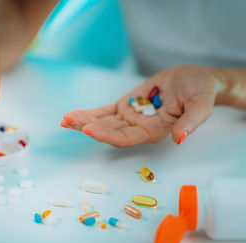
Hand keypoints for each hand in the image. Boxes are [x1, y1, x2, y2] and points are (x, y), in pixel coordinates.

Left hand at [61, 65, 217, 147]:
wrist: (196, 80)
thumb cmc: (201, 92)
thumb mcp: (201, 104)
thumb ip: (191, 122)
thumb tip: (180, 138)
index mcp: (155, 131)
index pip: (126, 137)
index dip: (107, 135)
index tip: (89, 129)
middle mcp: (139, 128)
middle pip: (109, 131)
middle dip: (88, 126)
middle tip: (68, 121)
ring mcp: (130, 117)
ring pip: (104, 122)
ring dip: (84, 121)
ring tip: (65, 118)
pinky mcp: (126, 106)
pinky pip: (105, 112)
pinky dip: (90, 113)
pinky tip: (73, 114)